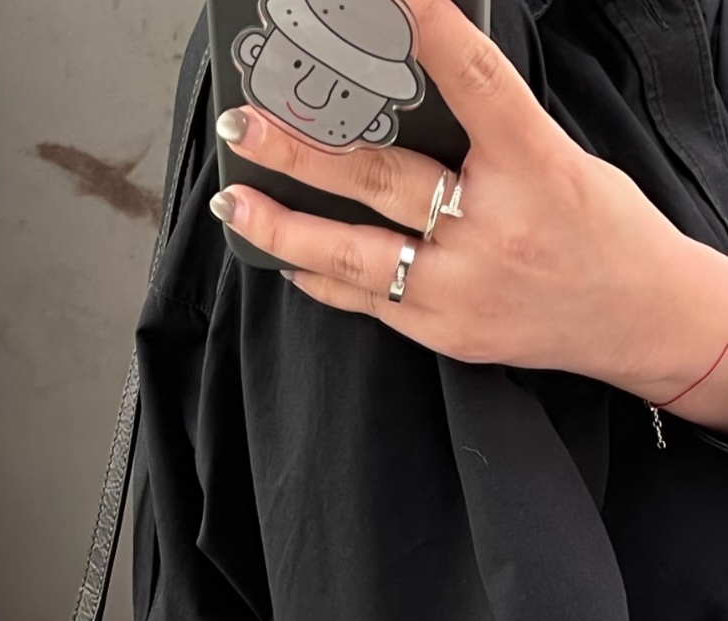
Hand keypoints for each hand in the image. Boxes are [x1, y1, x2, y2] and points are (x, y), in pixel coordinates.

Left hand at [210, 0, 727, 415]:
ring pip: (355, 253)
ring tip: (236, 203)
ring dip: (284, 227)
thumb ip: (489, 132)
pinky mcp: (446, 333)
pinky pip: (368, 301)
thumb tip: (411, 98)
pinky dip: (321, 276)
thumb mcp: (558, 160)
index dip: (432, 37)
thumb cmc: (597, 231)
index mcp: (535, 167)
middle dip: (301, 152)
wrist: (635, 319)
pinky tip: (284, 257)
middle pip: (381, 179)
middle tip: (246, 127)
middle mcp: (492, 230)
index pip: (477, 86)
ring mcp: (463, 287)